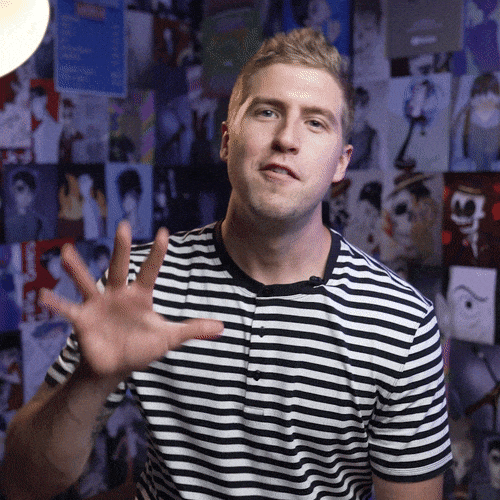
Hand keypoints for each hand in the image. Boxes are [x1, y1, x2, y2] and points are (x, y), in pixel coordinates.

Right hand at [39, 221, 223, 380]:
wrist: (116, 365)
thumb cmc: (141, 347)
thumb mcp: (169, 338)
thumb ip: (193, 330)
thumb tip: (224, 327)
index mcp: (140, 296)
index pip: (151, 270)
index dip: (158, 254)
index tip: (165, 232)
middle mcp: (118, 294)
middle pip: (121, 267)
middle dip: (123, 248)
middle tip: (124, 226)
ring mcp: (99, 305)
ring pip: (89, 283)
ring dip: (77, 269)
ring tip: (66, 251)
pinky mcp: (83, 321)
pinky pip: (69, 310)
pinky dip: (57, 304)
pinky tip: (43, 295)